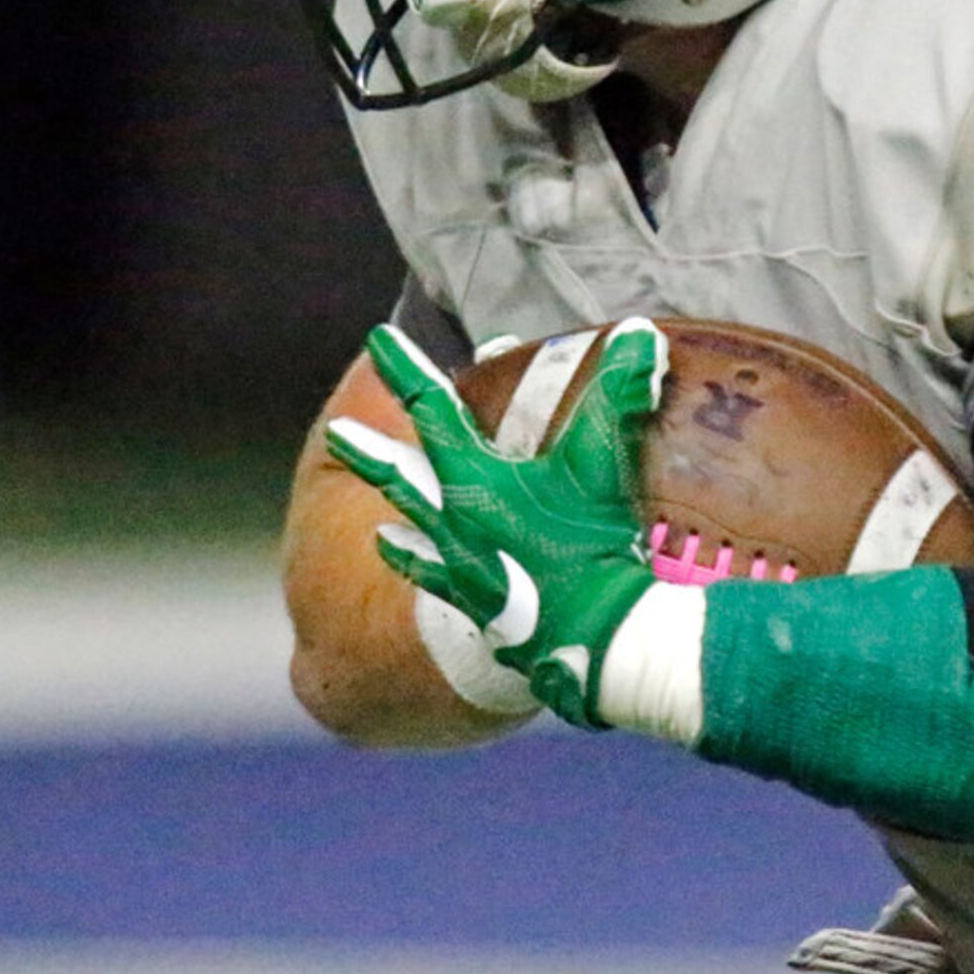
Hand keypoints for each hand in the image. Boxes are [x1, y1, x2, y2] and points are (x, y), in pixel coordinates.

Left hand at [325, 319, 668, 726]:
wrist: (593, 639)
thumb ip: (618, 393)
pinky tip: (409, 563)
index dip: (406, 371)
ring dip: (399, 514)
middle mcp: (453, 523)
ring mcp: (461, 568)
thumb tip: (636, 334)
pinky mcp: (479, 606)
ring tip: (379, 521)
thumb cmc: (588, 546)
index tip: (377, 340)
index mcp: (473, 481)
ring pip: (415, 532)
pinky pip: (438, 580)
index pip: (432, 409)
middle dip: (371, 452)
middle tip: (336, 435)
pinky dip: (421, 565)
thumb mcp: (602, 462)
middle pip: (402, 477)